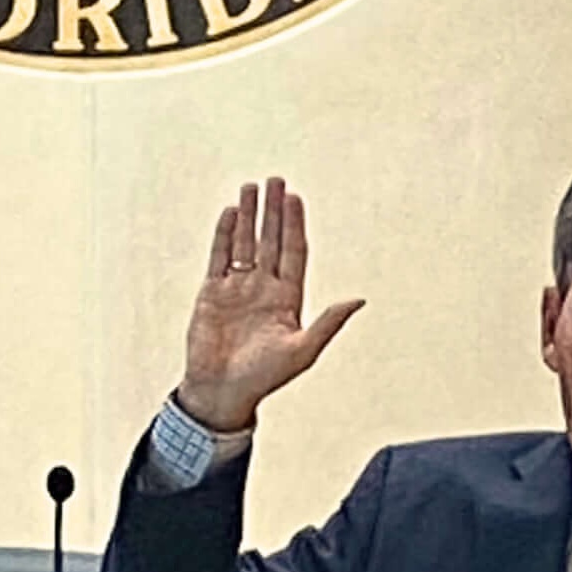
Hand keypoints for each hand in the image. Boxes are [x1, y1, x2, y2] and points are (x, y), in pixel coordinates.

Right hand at [179, 179, 362, 433]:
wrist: (223, 391)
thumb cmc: (265, 377)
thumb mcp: (303, 350)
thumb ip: (328, 323)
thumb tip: (358, 300)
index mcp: (288, 299)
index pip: (294, 252)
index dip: (295, 226)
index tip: (295, 199)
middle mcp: (264, 288)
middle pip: (270, 240)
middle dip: (273, 211)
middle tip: (276, 180)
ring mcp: (238, 288)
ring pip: (244, 243)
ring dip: (249, 216)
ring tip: (251, 187)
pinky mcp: (213, 293)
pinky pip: (219, 257)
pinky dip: (224, 235)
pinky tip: (231, 213)